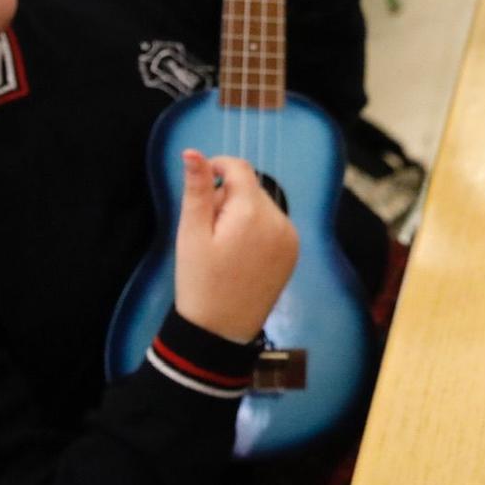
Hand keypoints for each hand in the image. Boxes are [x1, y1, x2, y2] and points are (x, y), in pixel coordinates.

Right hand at [173, 150, 298, 342]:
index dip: (217, 167)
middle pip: (250, 188)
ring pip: (262, 206)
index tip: (200, 184)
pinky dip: (256, 230)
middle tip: (206, 231)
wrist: (221, 332)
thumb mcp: (191, 234)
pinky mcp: (293, 253)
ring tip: (222, 246)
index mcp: (253, 213)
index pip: (240, 168)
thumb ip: (196, 189)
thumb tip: (193, 152)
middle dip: (226, 198)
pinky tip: (240, 255)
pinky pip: (273, 225)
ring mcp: (291, 238)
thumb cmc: (200, 282)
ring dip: (241, 213)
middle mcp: (280, 221)